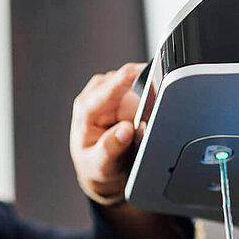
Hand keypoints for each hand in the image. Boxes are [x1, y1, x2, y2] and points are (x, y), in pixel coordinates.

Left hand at [70, 62, 144, 205]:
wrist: (96, 165)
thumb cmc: (94, 163)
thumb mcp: (100, 163)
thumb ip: (111, 147)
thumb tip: (126, 129)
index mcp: (87, 108)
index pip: (112, 86)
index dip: (133, 76)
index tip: (151, 73)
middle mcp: (96, 94)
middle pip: (131, 85)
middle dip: (143, 104)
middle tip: (139, 131)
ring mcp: (109, 91)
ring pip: (138, 88)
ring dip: (144, 107)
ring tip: (133, 131)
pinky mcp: (120, 92)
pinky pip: (140, 92)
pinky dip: (144, 106)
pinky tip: (135, 123)